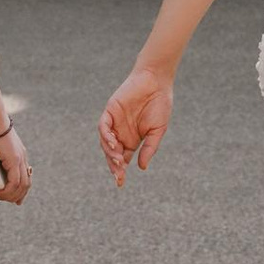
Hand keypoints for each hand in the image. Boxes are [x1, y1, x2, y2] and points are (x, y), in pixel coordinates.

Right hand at [0, 117, 31, 204]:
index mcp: (17, 154)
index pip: (25, 176)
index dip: (22, 190)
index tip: (16, 200)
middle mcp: (21, 157)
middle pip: (26, 183)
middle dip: (18, 196)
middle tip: (8, 202)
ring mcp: (20, 159)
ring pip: (22, 186)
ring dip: (11, 196)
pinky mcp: (15, 160)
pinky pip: (15, 182)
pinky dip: (7, 191)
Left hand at [99, 66, 174, 184]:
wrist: (156, 81)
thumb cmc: (160, 104)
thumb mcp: (157, 130)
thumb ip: (149, 148)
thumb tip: (142, 167)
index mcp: (133, 139)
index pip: (123, 159)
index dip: (120, 171)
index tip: (120, 183)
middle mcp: (121, 133)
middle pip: (112, 154)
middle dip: (114, 165)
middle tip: (119, 174)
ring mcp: (114, 122)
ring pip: (105, 142)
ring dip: (110, 153)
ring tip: (118, 160)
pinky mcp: (110, 111)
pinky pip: (103, 127)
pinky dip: (105, 136)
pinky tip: (112, 143)